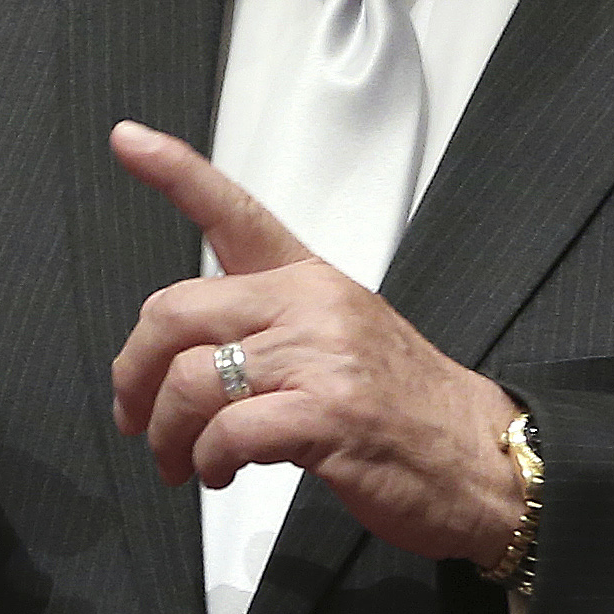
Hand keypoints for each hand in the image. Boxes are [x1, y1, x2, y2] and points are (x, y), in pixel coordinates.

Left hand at [107, 121, 522, 566]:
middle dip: (135, 372)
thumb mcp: (342, 337)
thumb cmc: (409, 406)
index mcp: (310, 279)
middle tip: (133, 415)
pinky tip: (220, 473)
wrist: (484, 459)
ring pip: (191, 380)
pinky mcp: (329, 415)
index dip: (174, 173)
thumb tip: (184, 354)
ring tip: (180, 461)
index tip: (128, 140)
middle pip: (177, 312)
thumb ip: (269, 327)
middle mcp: (312, 305)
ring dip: (167, 434)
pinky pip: (228, 432)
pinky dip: (208, 461)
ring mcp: (322, 358)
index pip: (234, 212)